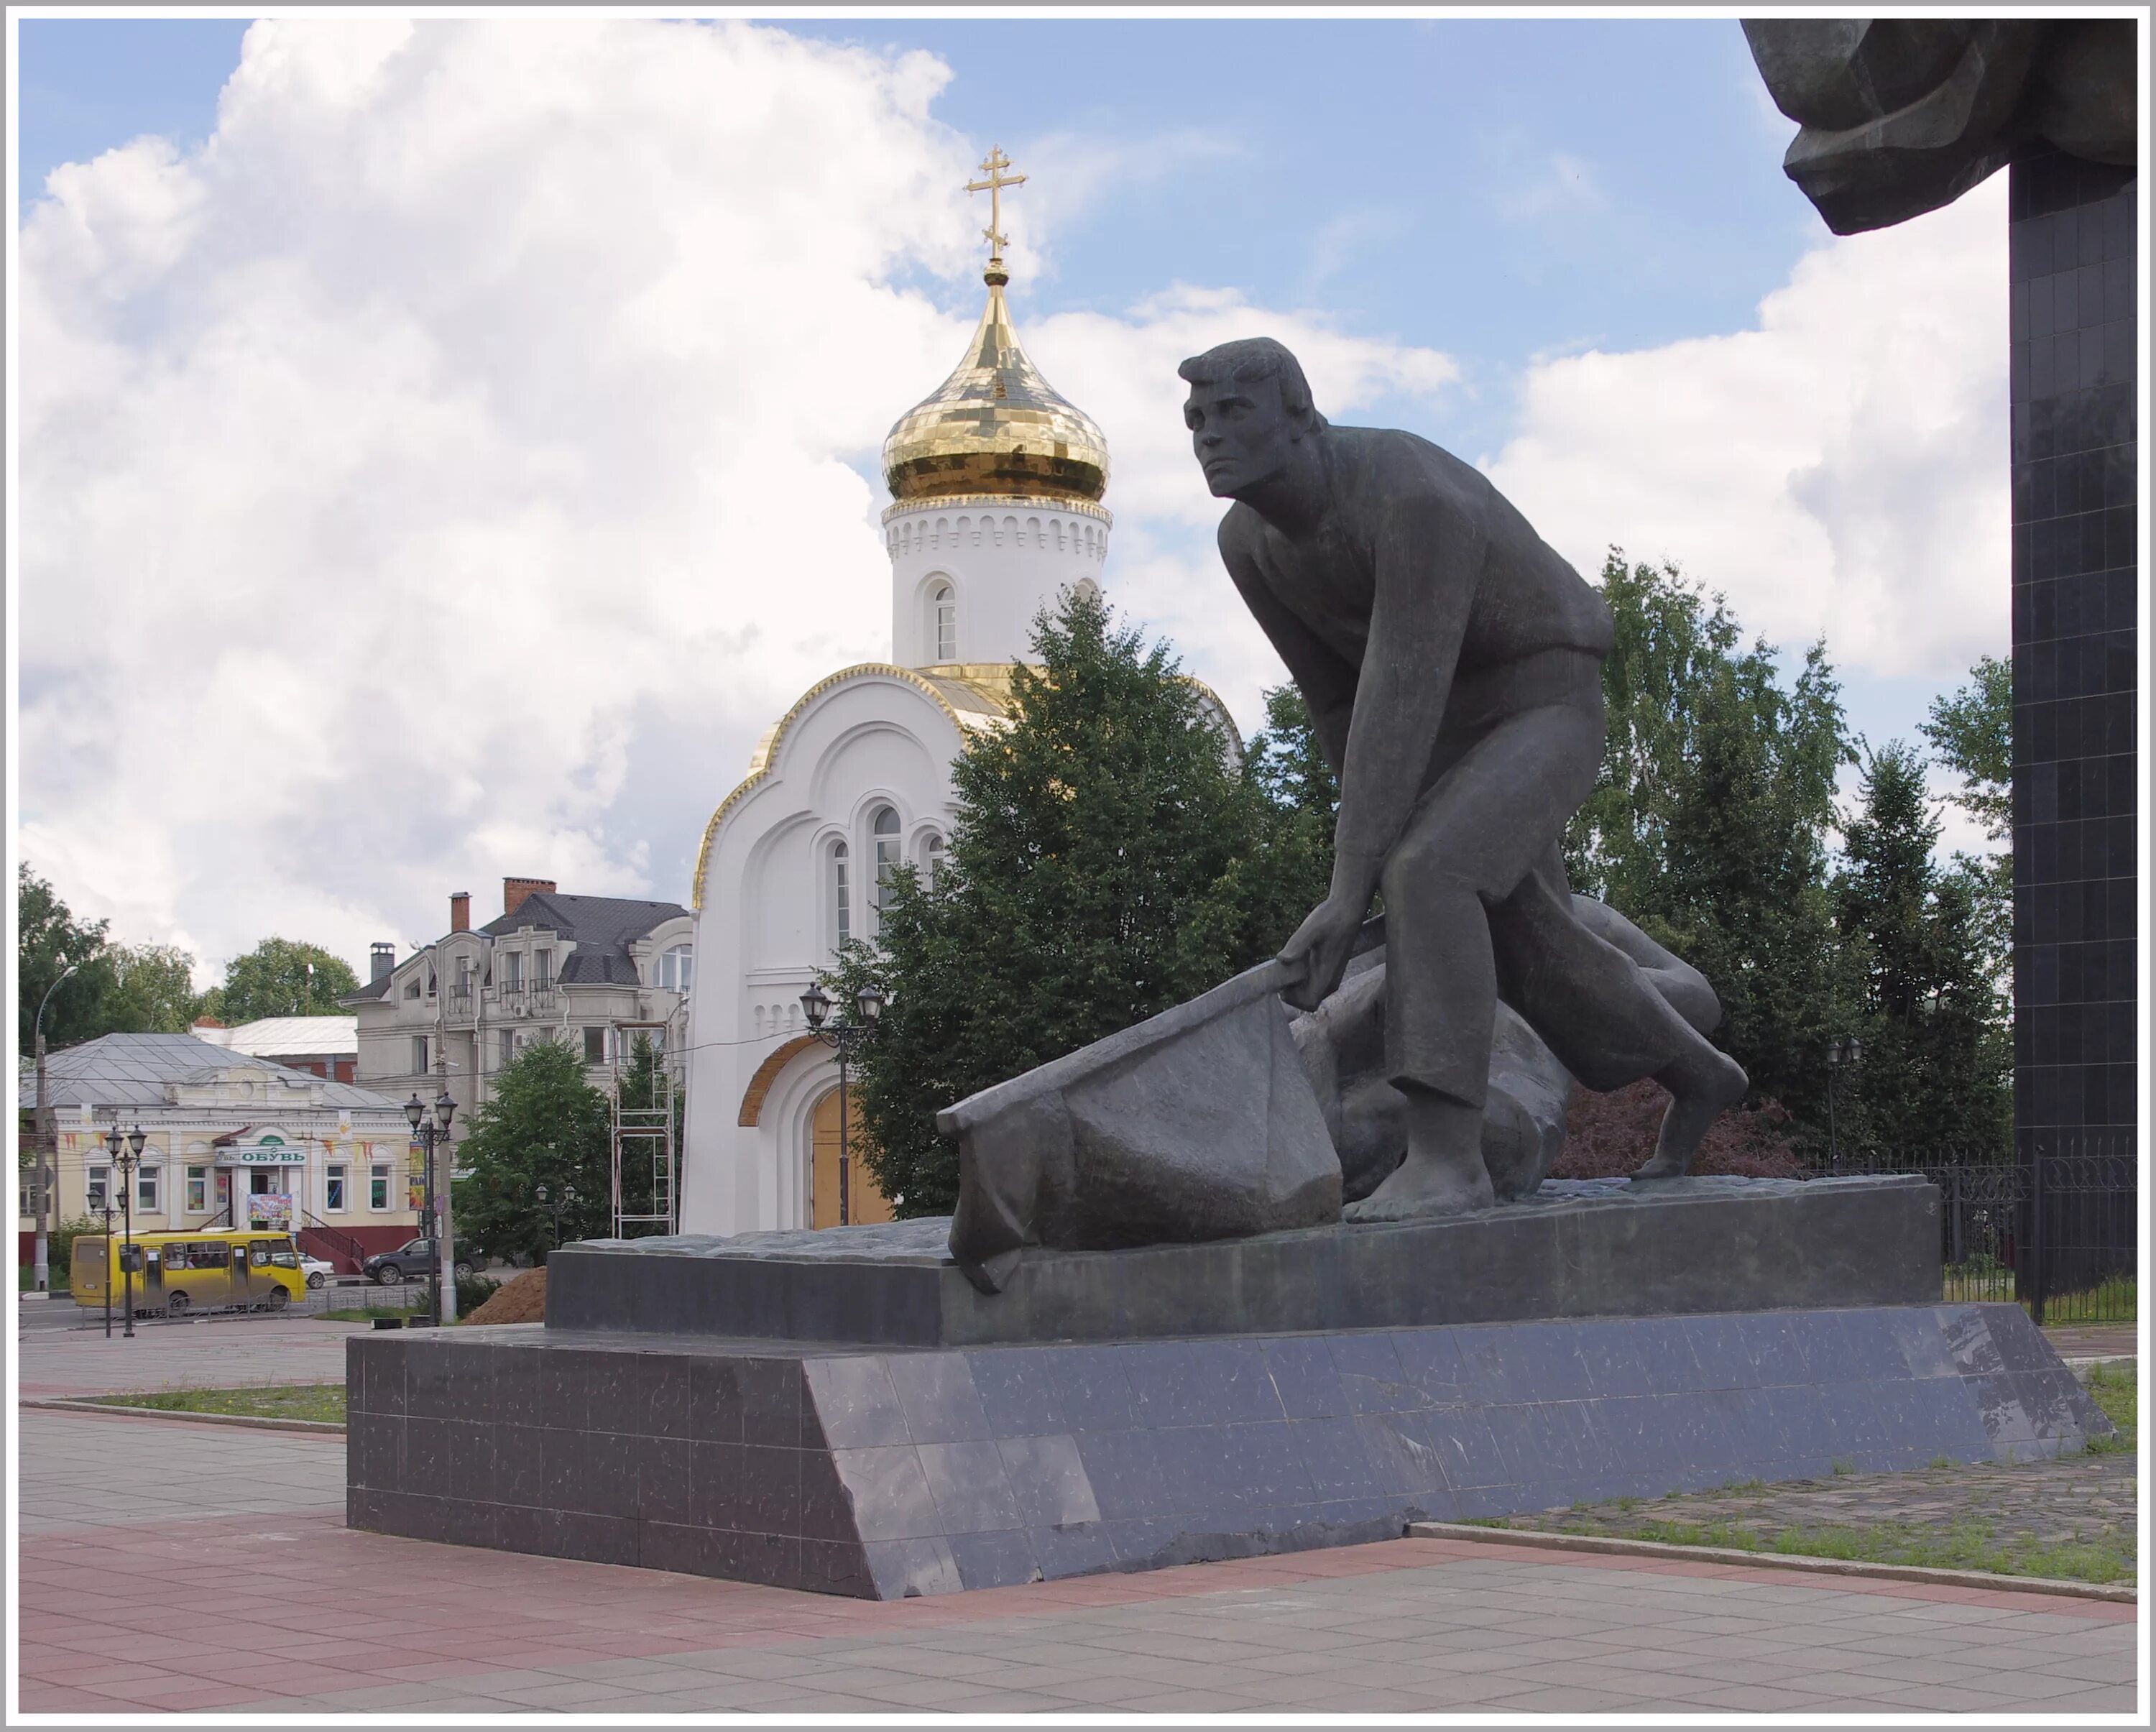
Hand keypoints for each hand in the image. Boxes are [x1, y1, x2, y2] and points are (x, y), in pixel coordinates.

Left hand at [1278, 891, 1365, 1011]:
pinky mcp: (1330, 969)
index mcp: (1327, 976)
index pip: (1309, 1004)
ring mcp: (1331, 976)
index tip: (1283, 979)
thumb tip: (1282, 959)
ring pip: (1310, 993)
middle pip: (1308, 1001)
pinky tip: (1299, 957)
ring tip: (1290, 962)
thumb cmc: (1331, 917)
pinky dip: (1302, 977)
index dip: (1293, 998)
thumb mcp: (1311, 928)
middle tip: (1283, 969)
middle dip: (1292, 991)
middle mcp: (1331, 981)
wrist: (1348, 908)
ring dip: (1296, 984)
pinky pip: (1313, 983)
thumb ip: (1298, 945)